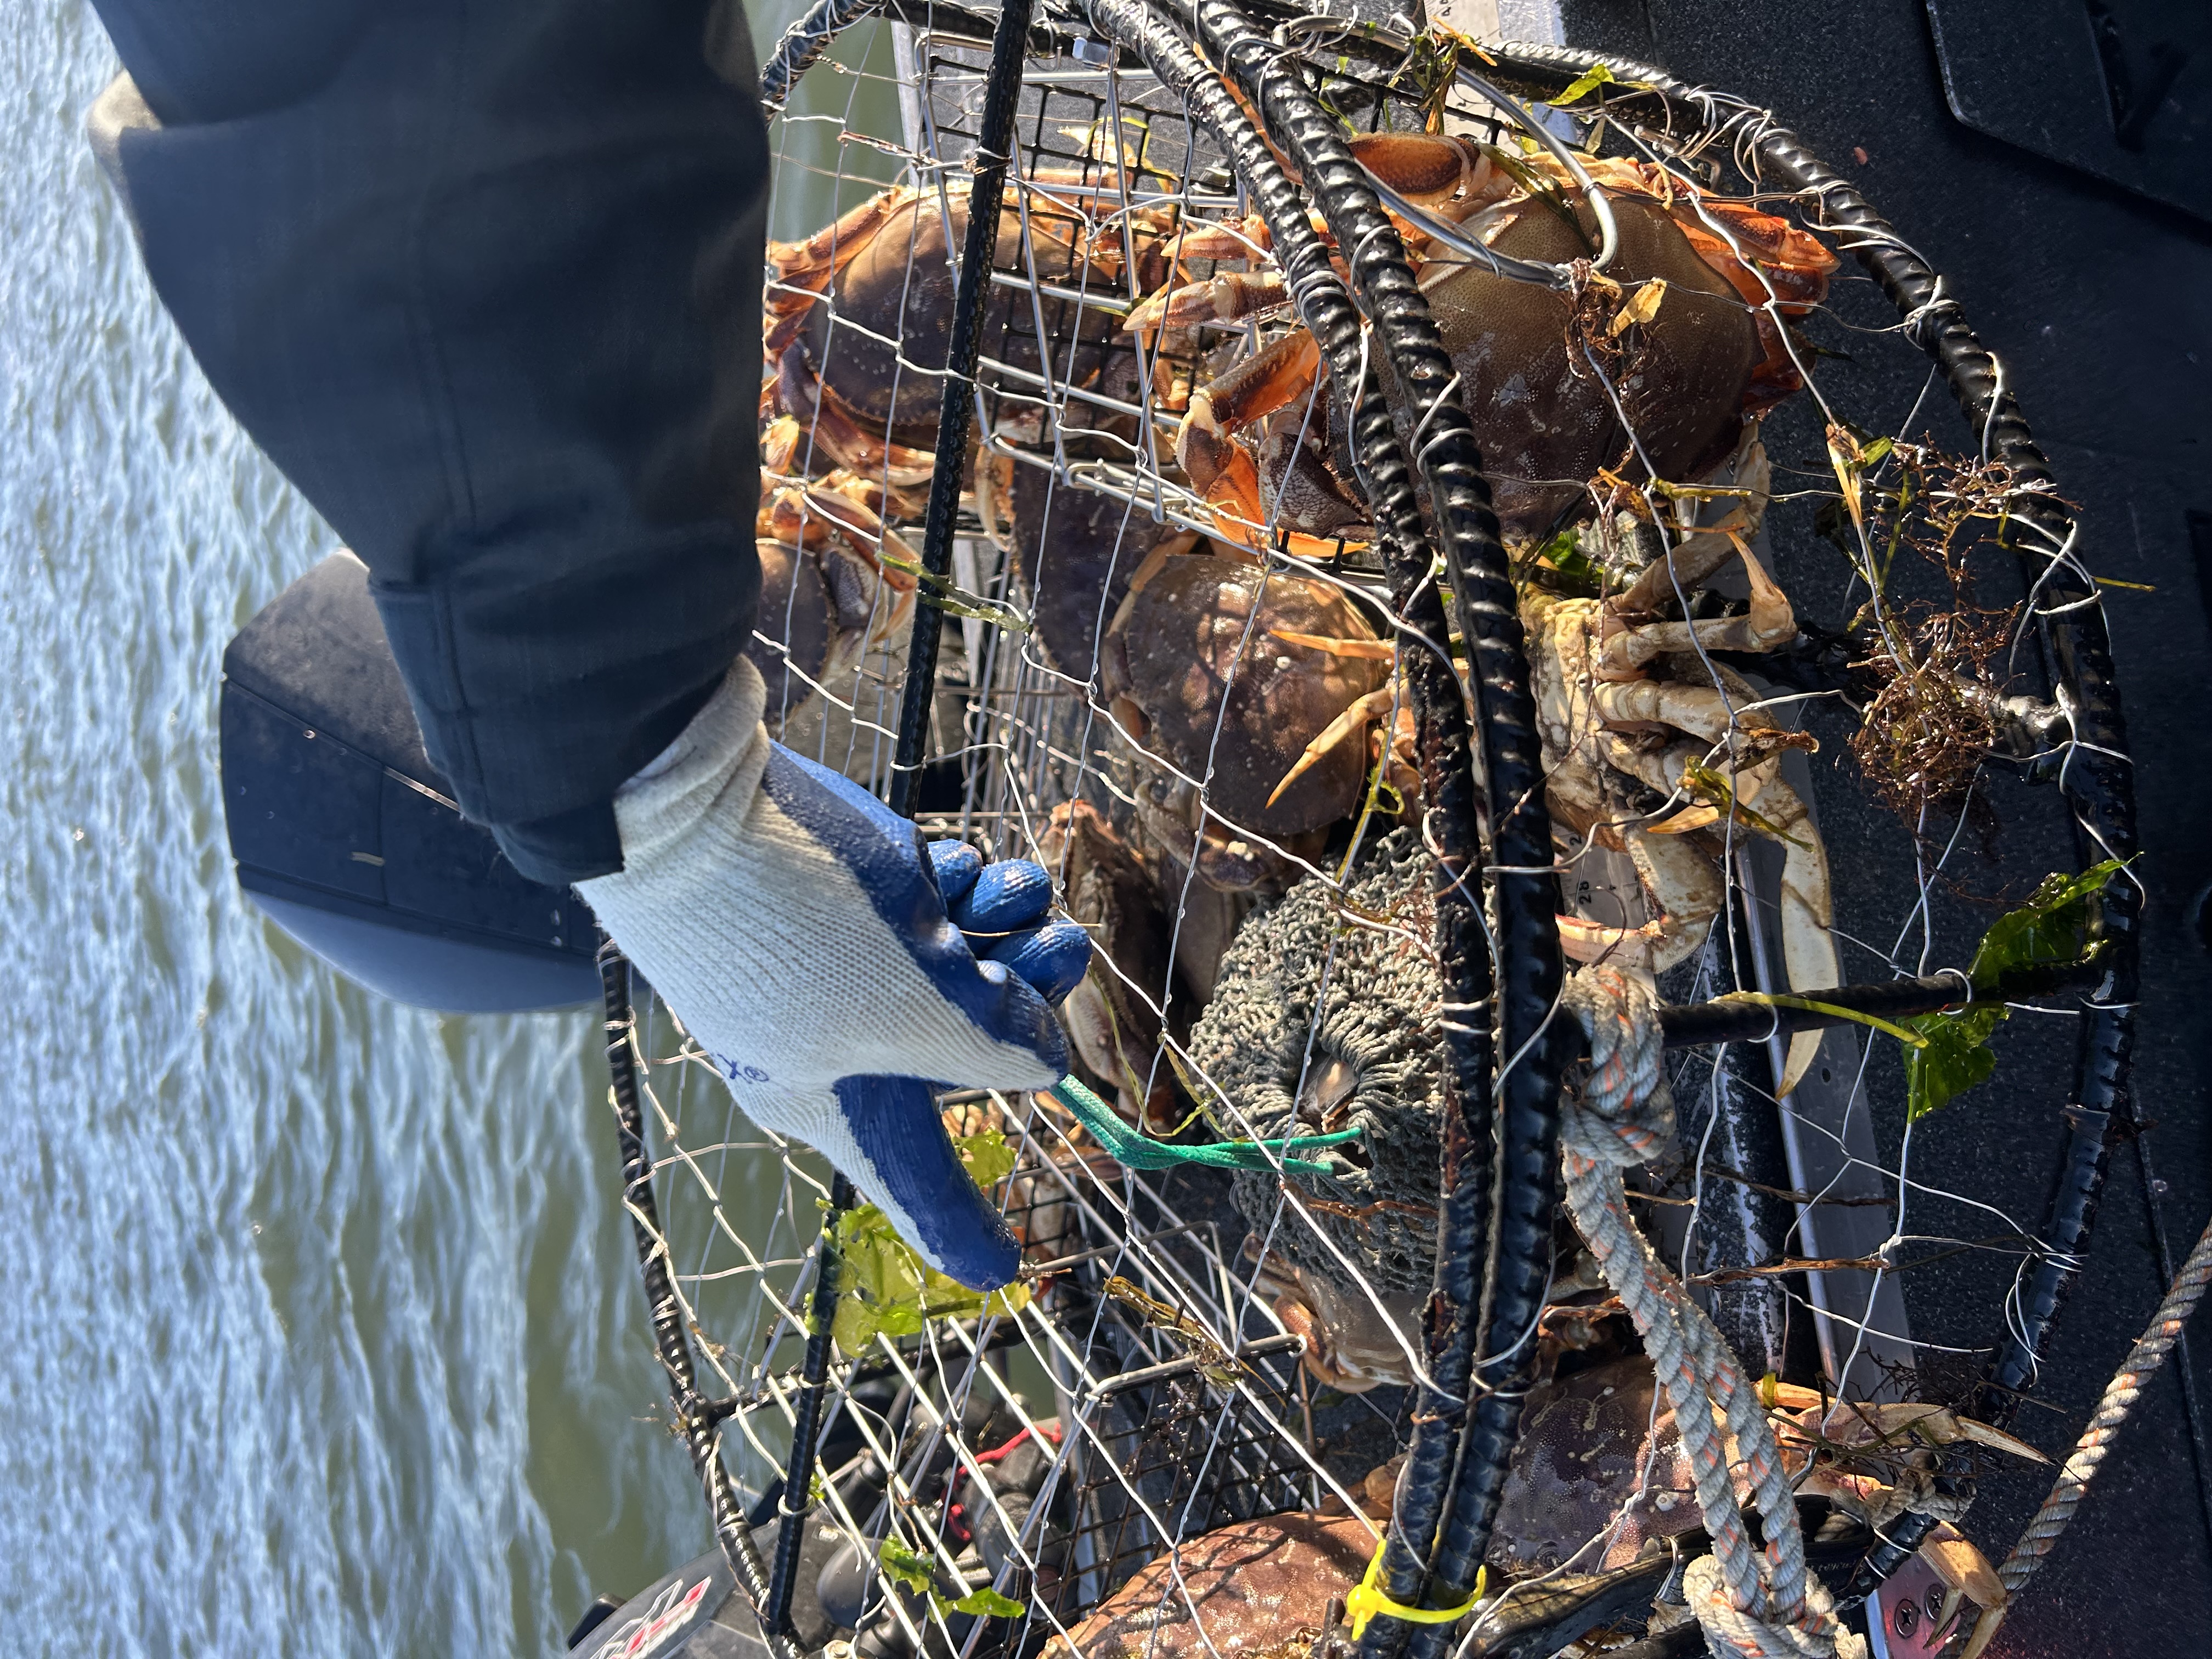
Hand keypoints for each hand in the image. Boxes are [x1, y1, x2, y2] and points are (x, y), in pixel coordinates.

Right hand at [577, 660, 1089, 1288]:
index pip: (917, 1181)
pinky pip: (918, 902)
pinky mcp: (828, 891)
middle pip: (963, 1042)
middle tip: (1062, 945)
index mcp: (836, 1105)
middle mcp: (832, 1043)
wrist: (692, 805)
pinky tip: (956, 860)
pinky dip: (954, 884)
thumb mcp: (926, 1012)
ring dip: (1004, 921)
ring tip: (1013, 887)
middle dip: (1025, 989)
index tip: (1009, 1271)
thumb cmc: (808, 933)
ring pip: (953, 959)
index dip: (966, 1228)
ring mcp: (830, 962)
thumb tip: (1039, 1056)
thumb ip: (998, 1045)